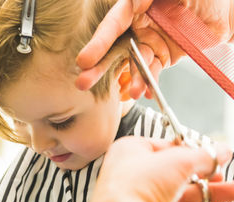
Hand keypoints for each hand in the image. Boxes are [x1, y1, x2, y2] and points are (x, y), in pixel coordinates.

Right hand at [75, 0, 233, 98]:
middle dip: (99, 67)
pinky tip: (146, 92)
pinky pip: (152, 72)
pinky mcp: (162, 56)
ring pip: (134, 64)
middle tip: (83, 83)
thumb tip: (134, 3)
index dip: (98, 43)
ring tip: (133, 92)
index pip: (113, 24)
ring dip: (132, 79)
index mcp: (136, 6)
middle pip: (114, 48)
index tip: (84, 60)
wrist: (226, 12)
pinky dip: (149, 83)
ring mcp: (149, 42)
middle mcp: (138, 26)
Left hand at [88, 136, 232, 201]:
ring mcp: (134, 201)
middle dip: (204, 176)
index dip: (189, 150)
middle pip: (172, 174)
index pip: (163, 147)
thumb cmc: (137, 184)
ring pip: (175, 196)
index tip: (210, 155)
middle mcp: (128, 175)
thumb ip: (202, 156)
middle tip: (223, 178)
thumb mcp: (178, 161)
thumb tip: (220, 152)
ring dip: (206, 196)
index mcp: (128, 151)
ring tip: (230, 194)